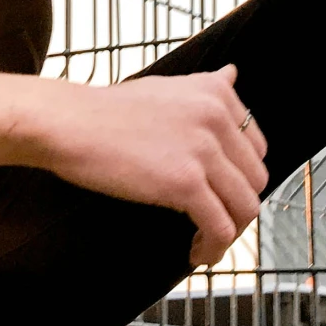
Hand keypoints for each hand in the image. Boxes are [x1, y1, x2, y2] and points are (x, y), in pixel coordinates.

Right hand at [0, 60, 268, 263]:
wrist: (68, 123)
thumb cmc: (106, 109)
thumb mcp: (166, 86)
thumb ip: (205, 86)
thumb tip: (233, 73)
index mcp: (218, 93)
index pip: (256, 147)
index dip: (240, 178)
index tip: (220, 194)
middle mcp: (218, 117)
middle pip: (255, 179)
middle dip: (236, 207)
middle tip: (211, 223)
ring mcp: (204, 150)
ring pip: (244, 206)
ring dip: (230, 232)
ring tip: (204, 243)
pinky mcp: (186, 183)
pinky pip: (220, 227)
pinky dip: (213, 247)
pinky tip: (196, 252)